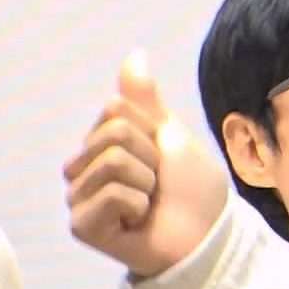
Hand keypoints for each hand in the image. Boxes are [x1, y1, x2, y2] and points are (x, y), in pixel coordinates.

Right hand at [64, 51, 231, 277]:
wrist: (208, 234)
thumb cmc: (193, 188)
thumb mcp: (172, 134)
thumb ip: (146, 99)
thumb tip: (134, 54)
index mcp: (101, 145)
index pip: (114, 110)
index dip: (151, 131)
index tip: (162, 157)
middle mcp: (84, 170)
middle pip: (112, 133)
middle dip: (149, 156)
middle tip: (158, 184)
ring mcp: (80, 197)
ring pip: (112, 161)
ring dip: (146, 182)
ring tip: (149, 203)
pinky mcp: (82, 225)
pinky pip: (109, 194)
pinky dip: (136, 205)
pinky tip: (137, 221)